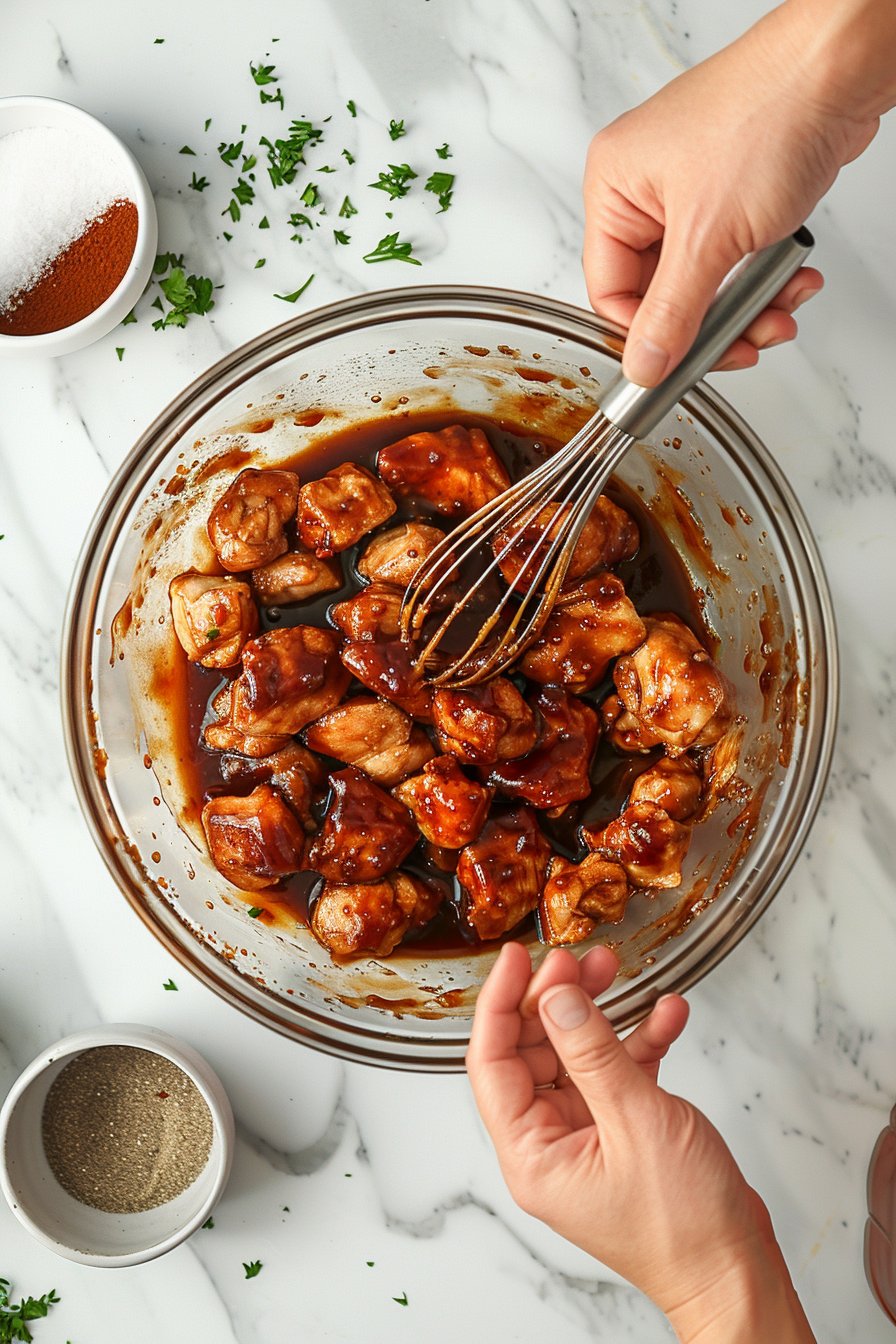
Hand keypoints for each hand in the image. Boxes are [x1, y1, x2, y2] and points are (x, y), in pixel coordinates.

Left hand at [467, 943, 815, 1341]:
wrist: (737, 1273)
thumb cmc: (684, 1225)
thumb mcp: (635, 1121)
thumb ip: (593, 1051)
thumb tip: (556, 996)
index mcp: (532, 1153)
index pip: (492, 1062)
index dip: (500, 1003)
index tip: (518, 958)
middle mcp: (550, 1145)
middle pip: (532, 1051)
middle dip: (553, 999)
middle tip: (576, 959)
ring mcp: (588, 1137)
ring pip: (576, 1055)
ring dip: (596, 1012)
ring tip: (613, 968)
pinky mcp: (625, 1133)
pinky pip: (619, 1073)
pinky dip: (640, 1040)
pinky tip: (667, 1014)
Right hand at [582, 1, 882, 384]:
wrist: (838, 68)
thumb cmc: (767, 116)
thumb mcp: (708, 237)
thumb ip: (673, 314)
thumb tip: (644, 367)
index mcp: (613, 188)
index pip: (611, 291)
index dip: (648, 335)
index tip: (682, 365)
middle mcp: (645, 188)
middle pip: (662, 294)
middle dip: (713, 325)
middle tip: (747, 344)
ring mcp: (692, 189)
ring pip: (705, 282)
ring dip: (747, 307)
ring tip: (781, 308)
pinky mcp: (734, 191)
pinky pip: (736, 258)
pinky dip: (765, 276)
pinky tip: (794, 276)